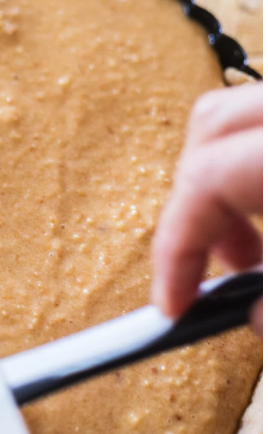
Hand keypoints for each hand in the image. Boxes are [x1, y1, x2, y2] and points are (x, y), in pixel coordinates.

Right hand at [151, 82, 262, 333]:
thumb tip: (253, 314)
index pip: (206, 180)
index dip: (176, 248)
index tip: (174, 304)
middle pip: (209, 131)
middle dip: (192, 206)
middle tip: (214, 269)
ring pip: (235, 118)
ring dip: (220, 181)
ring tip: (245, 242)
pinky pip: (262, 125)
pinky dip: (252, 167)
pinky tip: (266, 206)